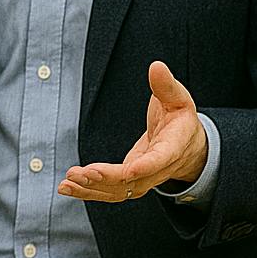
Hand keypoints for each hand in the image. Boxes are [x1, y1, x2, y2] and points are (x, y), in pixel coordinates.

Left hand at [59, 61, 208, 202]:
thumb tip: (156, 66)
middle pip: (132, 180)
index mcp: (173, 147)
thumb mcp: (179, 99)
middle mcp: (158, 169)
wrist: (190, 147)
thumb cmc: (181, 119)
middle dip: (106, 178)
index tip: (129, 170)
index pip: (160, 160)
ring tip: (67, 184)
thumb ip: (166, 85)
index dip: (145, 167)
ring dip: (91, 189)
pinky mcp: (129, 182)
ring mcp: (143, 179)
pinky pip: (109, 191)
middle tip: (81, 173)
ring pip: (117, 191)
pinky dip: (88, 191)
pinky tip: (67, 188)